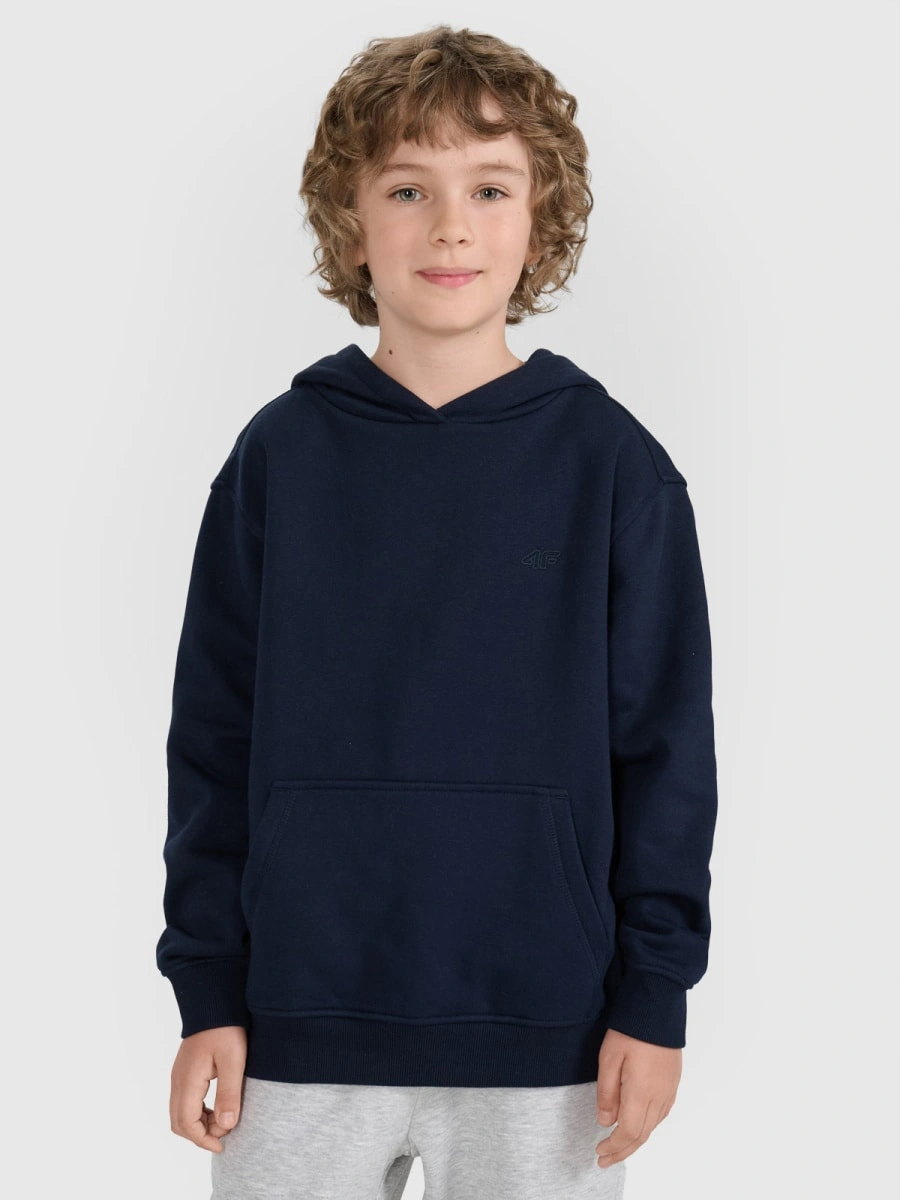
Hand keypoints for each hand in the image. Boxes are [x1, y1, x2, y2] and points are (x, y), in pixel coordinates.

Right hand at [169, 1025, 247, 1152]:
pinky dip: (198, 1112)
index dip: (203, 1140)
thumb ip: (230, 1093)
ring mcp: (179, 1076)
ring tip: (225, 1120)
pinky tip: (219, 1107)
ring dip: (200, 1123)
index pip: (186, 1124)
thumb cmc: (226, 1028)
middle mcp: (178, 1081)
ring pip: (180, 1113)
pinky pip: (185, 1101)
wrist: (215, 1001)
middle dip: (200, 1134)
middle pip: (179, 1123)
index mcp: (187, 1081)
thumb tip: (226, 1126)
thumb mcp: (234, 1061)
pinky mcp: (185, 1071)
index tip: (223, 1145)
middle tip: (225, 1134)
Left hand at [594, 1028, 681, 1167]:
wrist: (658, 1008)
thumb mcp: (609, 1058)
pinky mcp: (673, 1083)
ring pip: (652, 1127)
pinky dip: (647, 1128)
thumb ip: (606, 1092)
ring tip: (618, 1147)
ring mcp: (669, 1091)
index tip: (599, 1152)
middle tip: (605, 1159)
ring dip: (635, 1142)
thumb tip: (605, 1122)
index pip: (628, 1132)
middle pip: (642, 1135)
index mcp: (641, 1092)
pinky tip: (638, 1126)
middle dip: (623, 1151)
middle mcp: (659, 1097)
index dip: (614, 1147)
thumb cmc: (630, 1029)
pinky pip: (661, 1115)